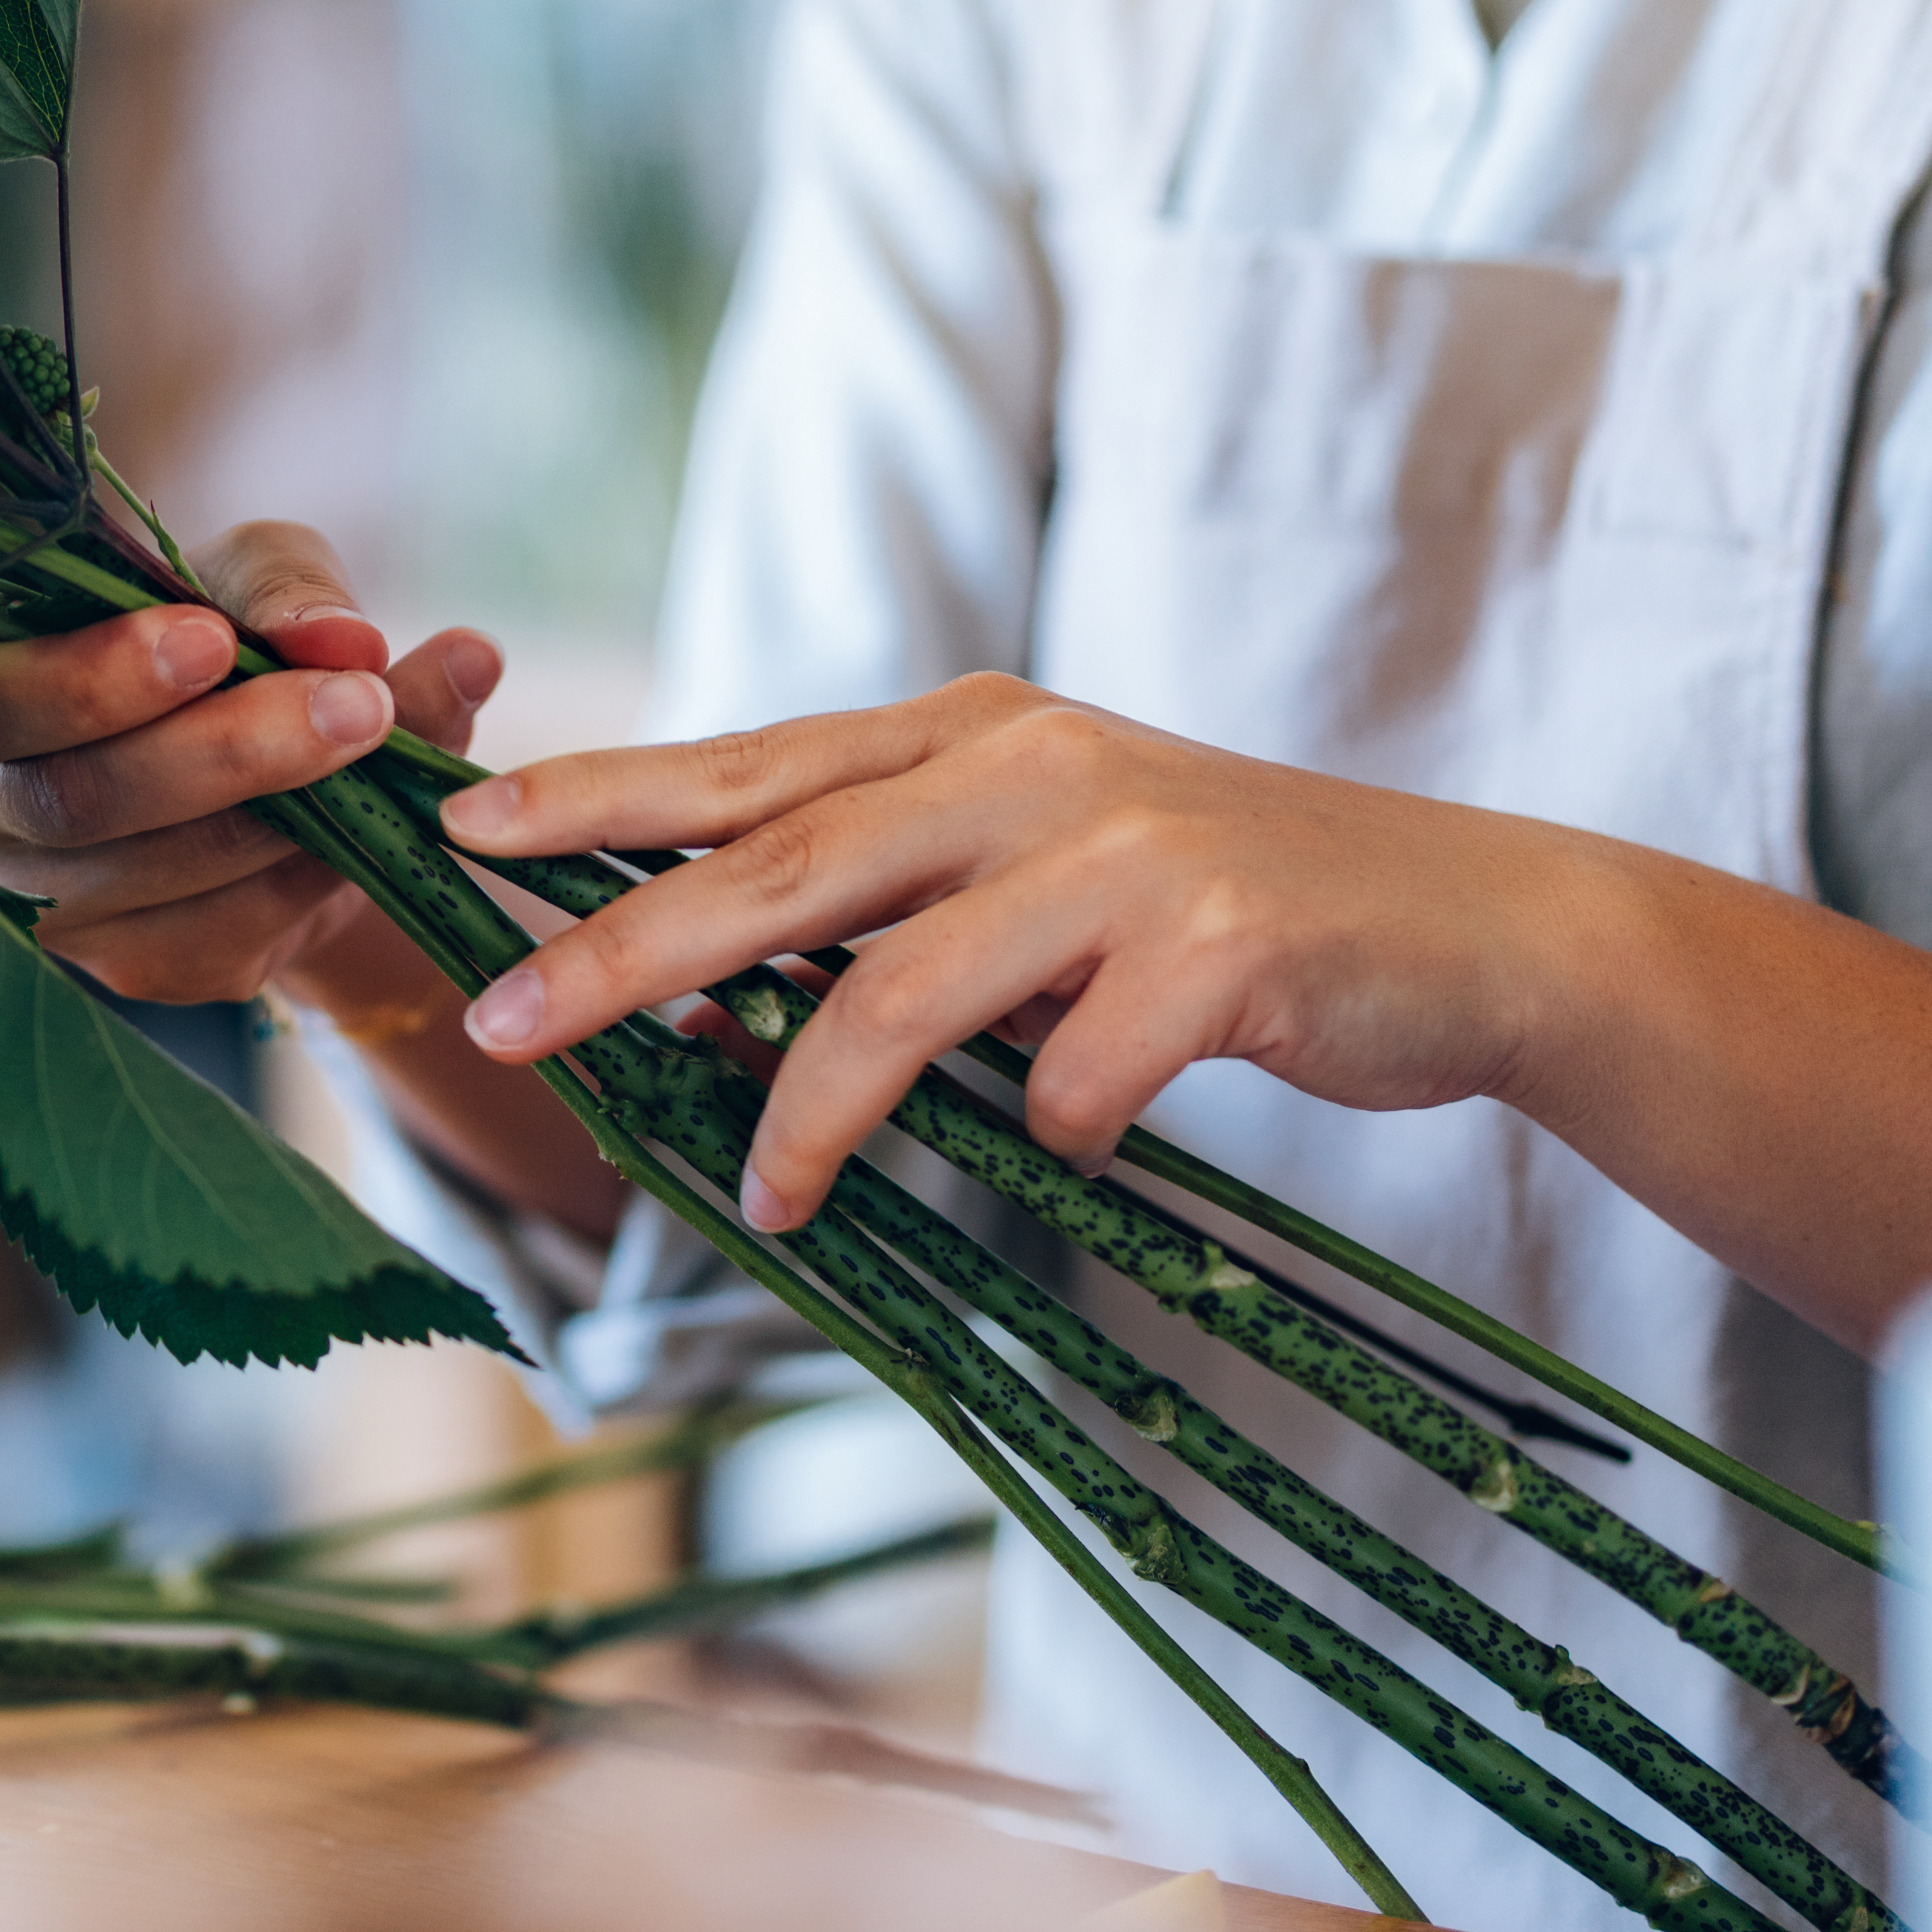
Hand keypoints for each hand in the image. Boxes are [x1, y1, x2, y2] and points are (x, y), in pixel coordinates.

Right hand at [0, 521, 501, 1017]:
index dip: (94, 680)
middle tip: (356, 702)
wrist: (262, 759)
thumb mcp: (244, 579)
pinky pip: (214, 938)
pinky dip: (299, 879)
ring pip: (150, 880)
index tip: (213, 641)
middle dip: (224, 752)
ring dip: (284, 816)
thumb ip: (285, 590)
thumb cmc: (215, 634)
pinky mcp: (127, 966)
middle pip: (73, 804)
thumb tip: (343, 639)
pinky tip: (363, 824)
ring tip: (389, 742)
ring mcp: (43, 907)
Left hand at [435, 679, 1568, 1232]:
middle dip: (625, 944)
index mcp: (975, 732)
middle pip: (782, 857)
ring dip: (814, 1107)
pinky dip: (1051, 1128)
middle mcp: (1035, 766)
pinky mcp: (1218, 947)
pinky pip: (1075, 1076)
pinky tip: (1076, 1143)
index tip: (459, 833)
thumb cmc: (1229, 917)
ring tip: (760, 1199)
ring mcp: (1128, 852)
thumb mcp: (1045, 873)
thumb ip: (898, 910)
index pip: (746, 761)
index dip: (597, 795)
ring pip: (905, 987)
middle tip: (501, 1015)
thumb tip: (713, 998)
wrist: (1472, 925)